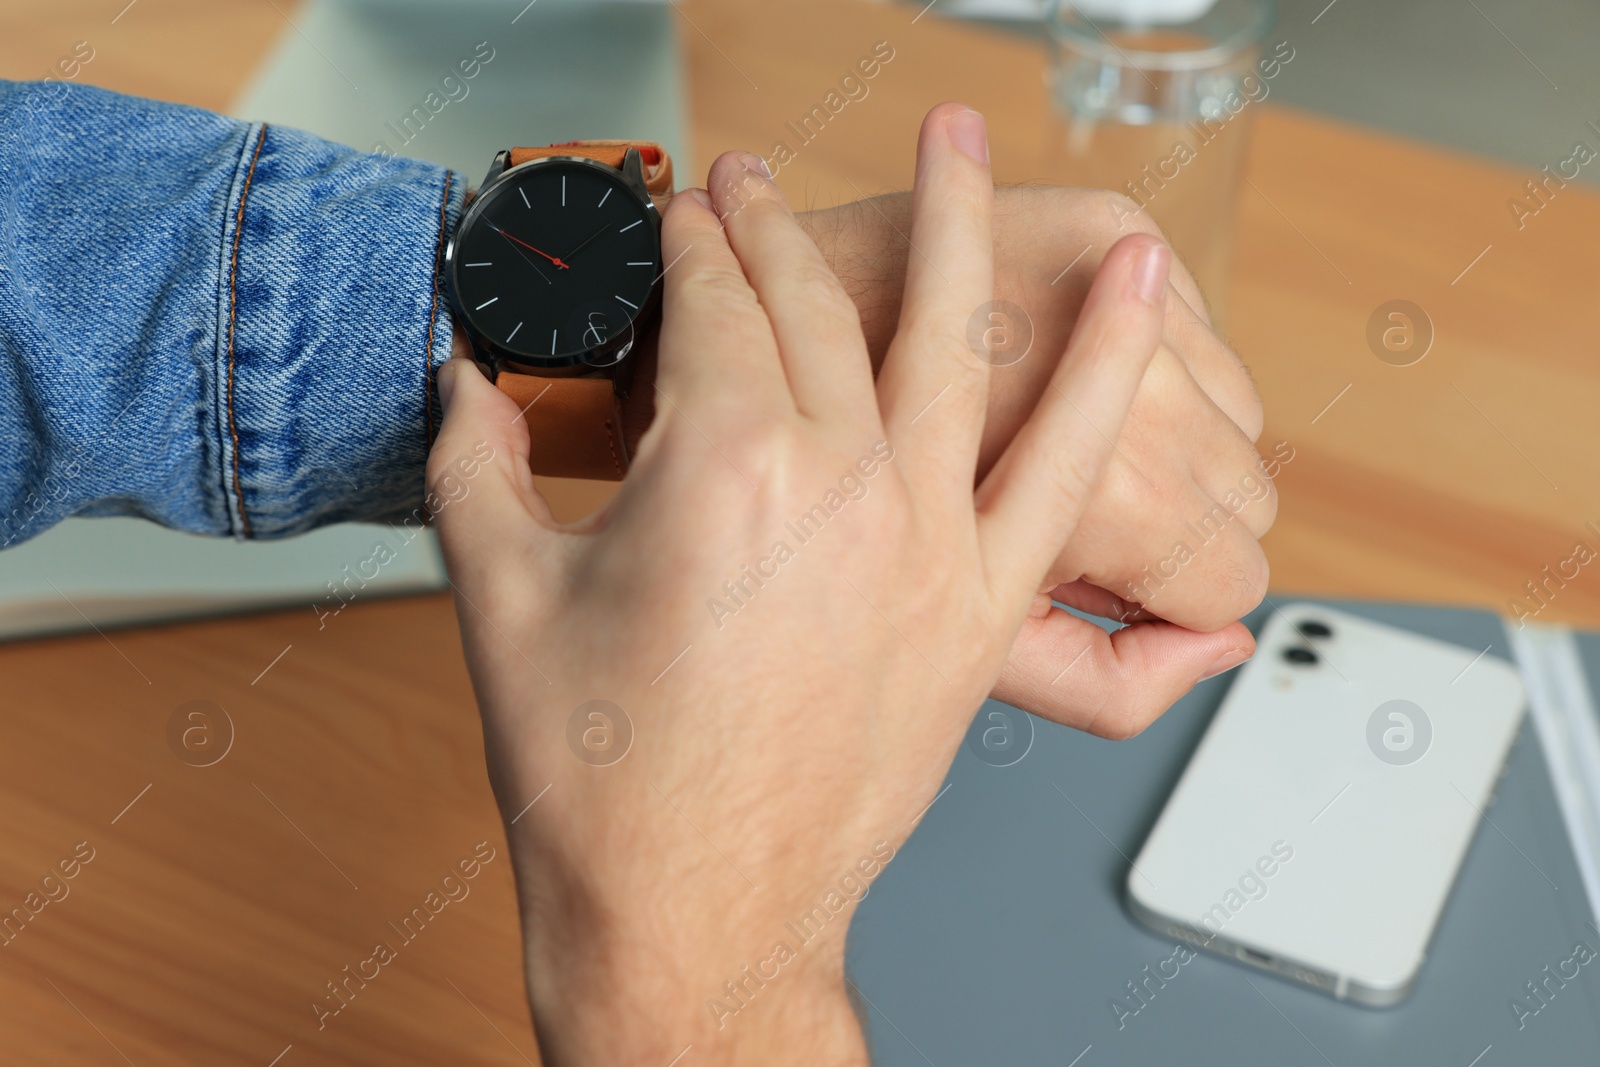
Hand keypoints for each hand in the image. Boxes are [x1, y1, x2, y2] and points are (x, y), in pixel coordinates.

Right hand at [431, 104, 1170, 1064]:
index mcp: (720, 471)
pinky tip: (1144, 294)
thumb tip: (460, 387)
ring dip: (964, 224)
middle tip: (756, 187)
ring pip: (953, 341)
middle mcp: (841, 489)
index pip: (707, 305)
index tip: (676, 223)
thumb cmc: (603, 786)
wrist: (692, 914)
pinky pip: (1070, 466)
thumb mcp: (500, 600)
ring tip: (969, 141)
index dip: (683, 248)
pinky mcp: (979, 608)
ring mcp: (925, 544)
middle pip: (816, 308)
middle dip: (774, 231)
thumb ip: (474, 465)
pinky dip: (1113, 369)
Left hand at [795, 185, 1272, 737]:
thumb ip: (1106, 680)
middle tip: (1075, 518)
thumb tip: (1220, 649)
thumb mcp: (956, 650)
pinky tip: (1049, 368)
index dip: (1165, 600)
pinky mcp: (1101, 217)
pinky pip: (1199, 331)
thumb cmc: (819, 503)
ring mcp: (1122, 297)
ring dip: (1173, 441)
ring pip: (1239, 417)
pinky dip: (1153, 358)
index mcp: (1105, 495)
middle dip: (1174, 525)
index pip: (1230, 587)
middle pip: (1247, 502)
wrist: (741, 344)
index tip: (1112, 586)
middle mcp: (1133, 387)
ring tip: (1050, 439)